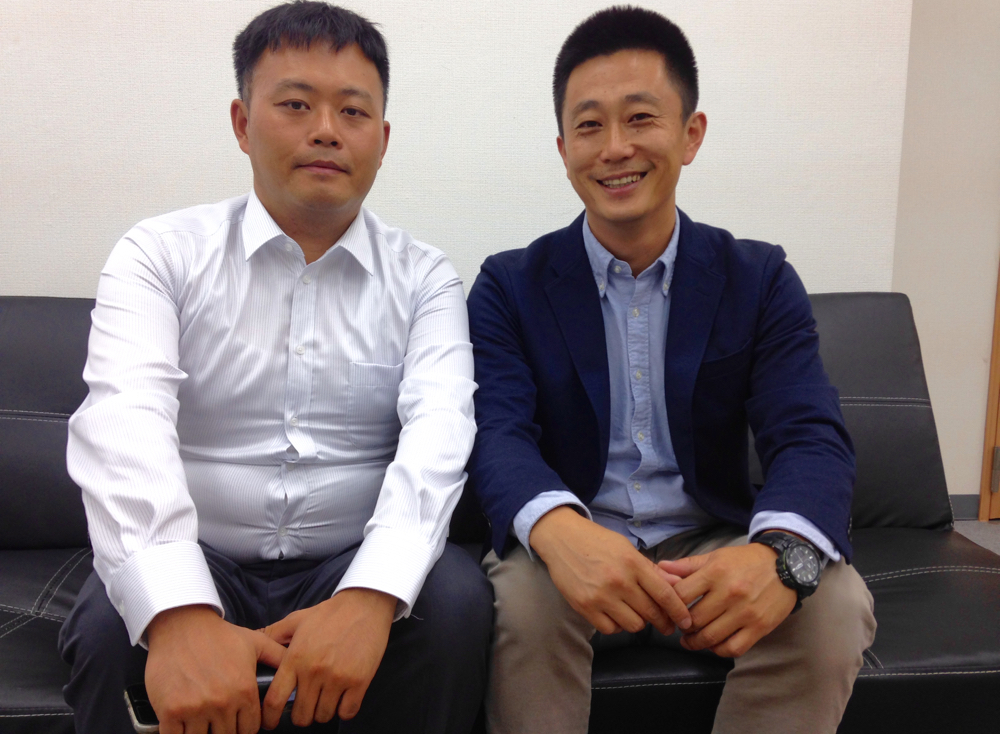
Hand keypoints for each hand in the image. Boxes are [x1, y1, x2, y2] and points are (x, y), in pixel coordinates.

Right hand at [145, 605, 286, 733]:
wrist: (182, 626)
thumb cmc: (219, 635)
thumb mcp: (255, 643)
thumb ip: (278, 658)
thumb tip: (296, 667)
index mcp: (244, 690)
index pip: (249, 729)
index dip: (243, 727)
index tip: (236, 722)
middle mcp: (222, 703)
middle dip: (223, 730)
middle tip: (217, 719)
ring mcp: (194, 709)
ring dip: (201, 732)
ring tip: (200, 720)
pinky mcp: (170, 712)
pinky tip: (181, 725)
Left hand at [260, 588, 395, 728]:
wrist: (365, 605)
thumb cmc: (330, 613)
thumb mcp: (297, 619)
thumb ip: (273, 633)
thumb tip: (252, 638)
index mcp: (295, 658)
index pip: (275, 700)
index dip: (269, 718)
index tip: (271, 723)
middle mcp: (314, 671)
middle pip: (301, 715)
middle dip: (301, 715)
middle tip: (306, 706)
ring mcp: (337, 678)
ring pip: (323, 716)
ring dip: (323, 712)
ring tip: (325, 699)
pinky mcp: (359, 682)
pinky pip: (347, 712)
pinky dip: (343, 710)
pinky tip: (343, 698)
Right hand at [529, 506, 691, 635]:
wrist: (561, 539)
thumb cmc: (597, 541)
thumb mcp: (626, 548)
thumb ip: (651, 569)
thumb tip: (677, 584)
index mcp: (633, 563)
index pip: (664, 594)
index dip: (679, 611)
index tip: (686, 621)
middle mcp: (619, 581)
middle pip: (651, 613)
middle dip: (663, 622)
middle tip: (666, 625)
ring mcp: (600, 596)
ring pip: (633, 625)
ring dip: (638, 622)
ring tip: (636, 614)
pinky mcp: (584, 607)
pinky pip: (610, 628)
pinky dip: (617, 625)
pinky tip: (616, 614)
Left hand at [658, 543, 796, 656]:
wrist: (786, 565)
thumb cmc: (746, 561)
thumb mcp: (716, 556)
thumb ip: (687, 565)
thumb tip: (660, 568)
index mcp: (715, 572)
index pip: (681, 595)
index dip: (670, 606)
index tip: (669, 610)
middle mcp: (729, 593)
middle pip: (693, 619)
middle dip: (682, 627)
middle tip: (680, 627)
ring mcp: (745, 612)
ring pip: (710, 637)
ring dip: (696, 642)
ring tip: (691, 639)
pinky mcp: (760, 627)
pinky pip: (733, 648)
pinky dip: (719, 651)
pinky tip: (714, 645)